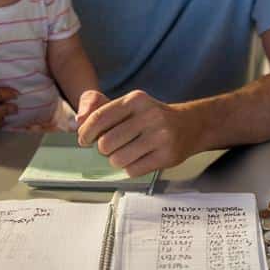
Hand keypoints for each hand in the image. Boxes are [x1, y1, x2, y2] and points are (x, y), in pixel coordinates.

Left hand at [76, 90, 198, 176]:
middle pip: (106, 143)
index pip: (100, 118)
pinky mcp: (167, 156)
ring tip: (126, 154)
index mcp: (136, 99)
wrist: (191, 125)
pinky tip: (138, 160)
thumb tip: (78, 120)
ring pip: (118, 159)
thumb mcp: (130, 105)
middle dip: (103, 149)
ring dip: (116, 161)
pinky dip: (130, 169)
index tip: (84, 140)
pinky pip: (133, 170)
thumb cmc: (152, 117)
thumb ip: (101, 107)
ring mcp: (160, 136)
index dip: (86, 133)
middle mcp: (149, 115)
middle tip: (111, 147)